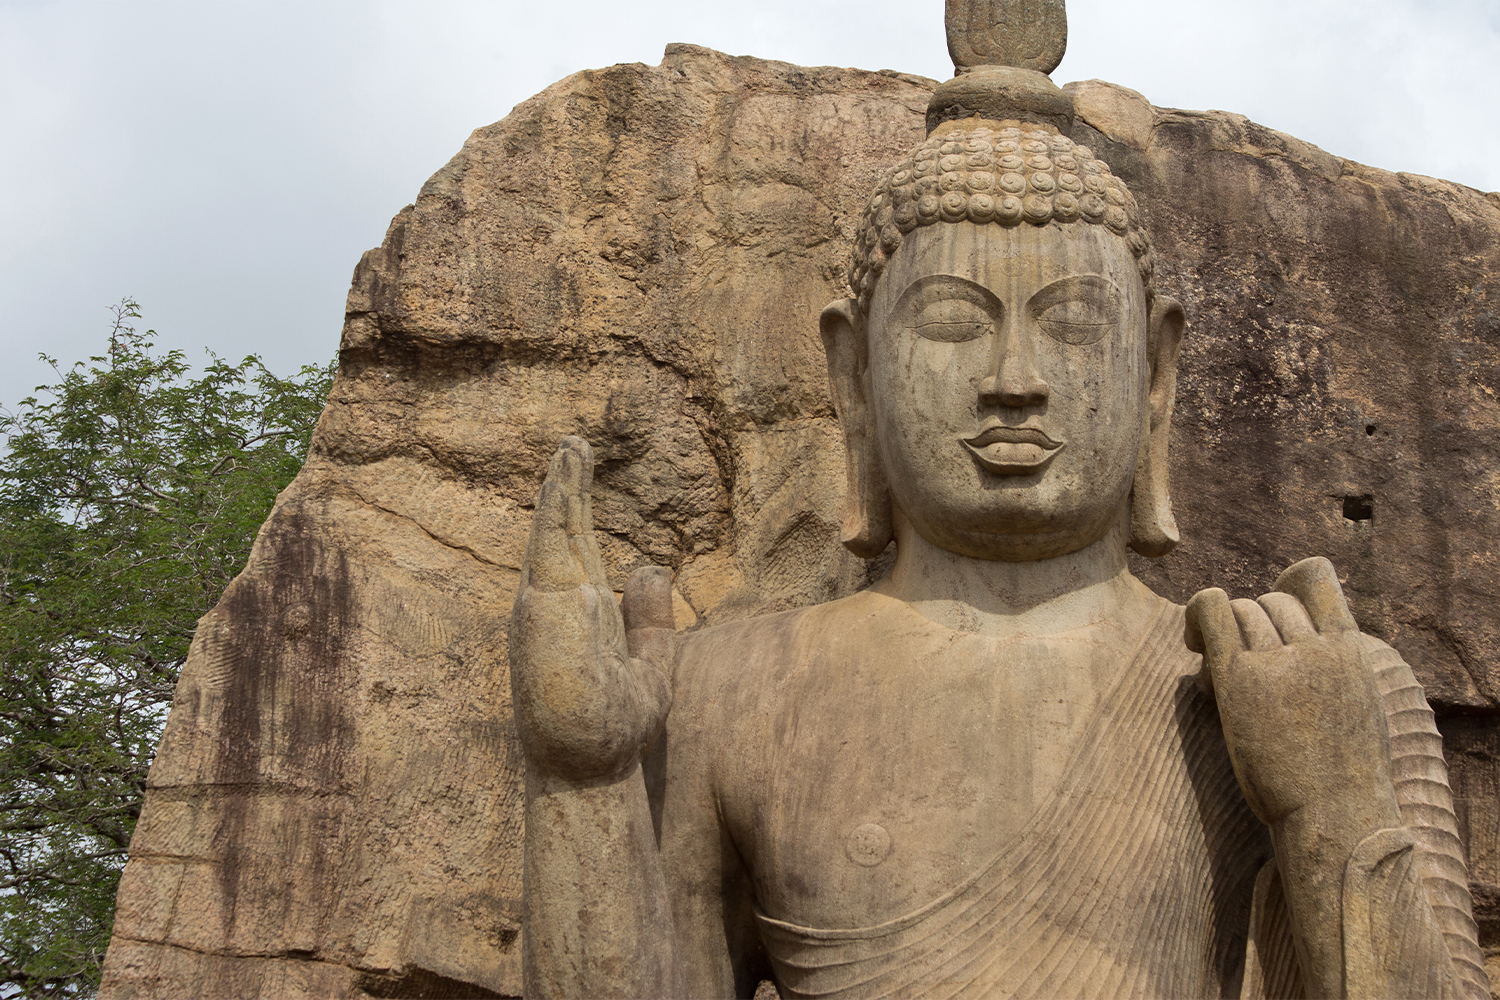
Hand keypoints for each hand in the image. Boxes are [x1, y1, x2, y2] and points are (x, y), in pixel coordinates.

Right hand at [509, 437, 674, 780]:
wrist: (589, 766)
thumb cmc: (612, 729)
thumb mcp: (649, 664)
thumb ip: (649, 617)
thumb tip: (651, 565)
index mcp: (578, 616)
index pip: (579, 553)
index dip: (579, 514)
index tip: (581, 474)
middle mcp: (556, 605)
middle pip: (563, 535)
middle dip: (568, 489)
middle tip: (574, 444)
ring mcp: (546, 605)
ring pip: (553, 533)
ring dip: (561, 487)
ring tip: (571, 447)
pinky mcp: (546, 607)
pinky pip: (552, 547)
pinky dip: (556, 508)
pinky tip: (563, 477)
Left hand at [1185, 557, 1399, 837]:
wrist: (1340, 817)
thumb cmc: (1345, 781)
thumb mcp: (1358, 710)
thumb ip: (1333, 674)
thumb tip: (1300, 653)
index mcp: (1349, 651)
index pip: (1317, 581)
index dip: (1290, 583)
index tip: (1274, 601)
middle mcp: (1316, 647)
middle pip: (1269, 601)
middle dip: (1252, 624)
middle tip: (1242, 663)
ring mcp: (1278, 661)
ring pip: (1240, 610)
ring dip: (1226, 632)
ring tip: (1220, 671)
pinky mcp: (1240, 679)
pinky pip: (1212, 613)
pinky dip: (1198, 612)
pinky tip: (1191, 638)